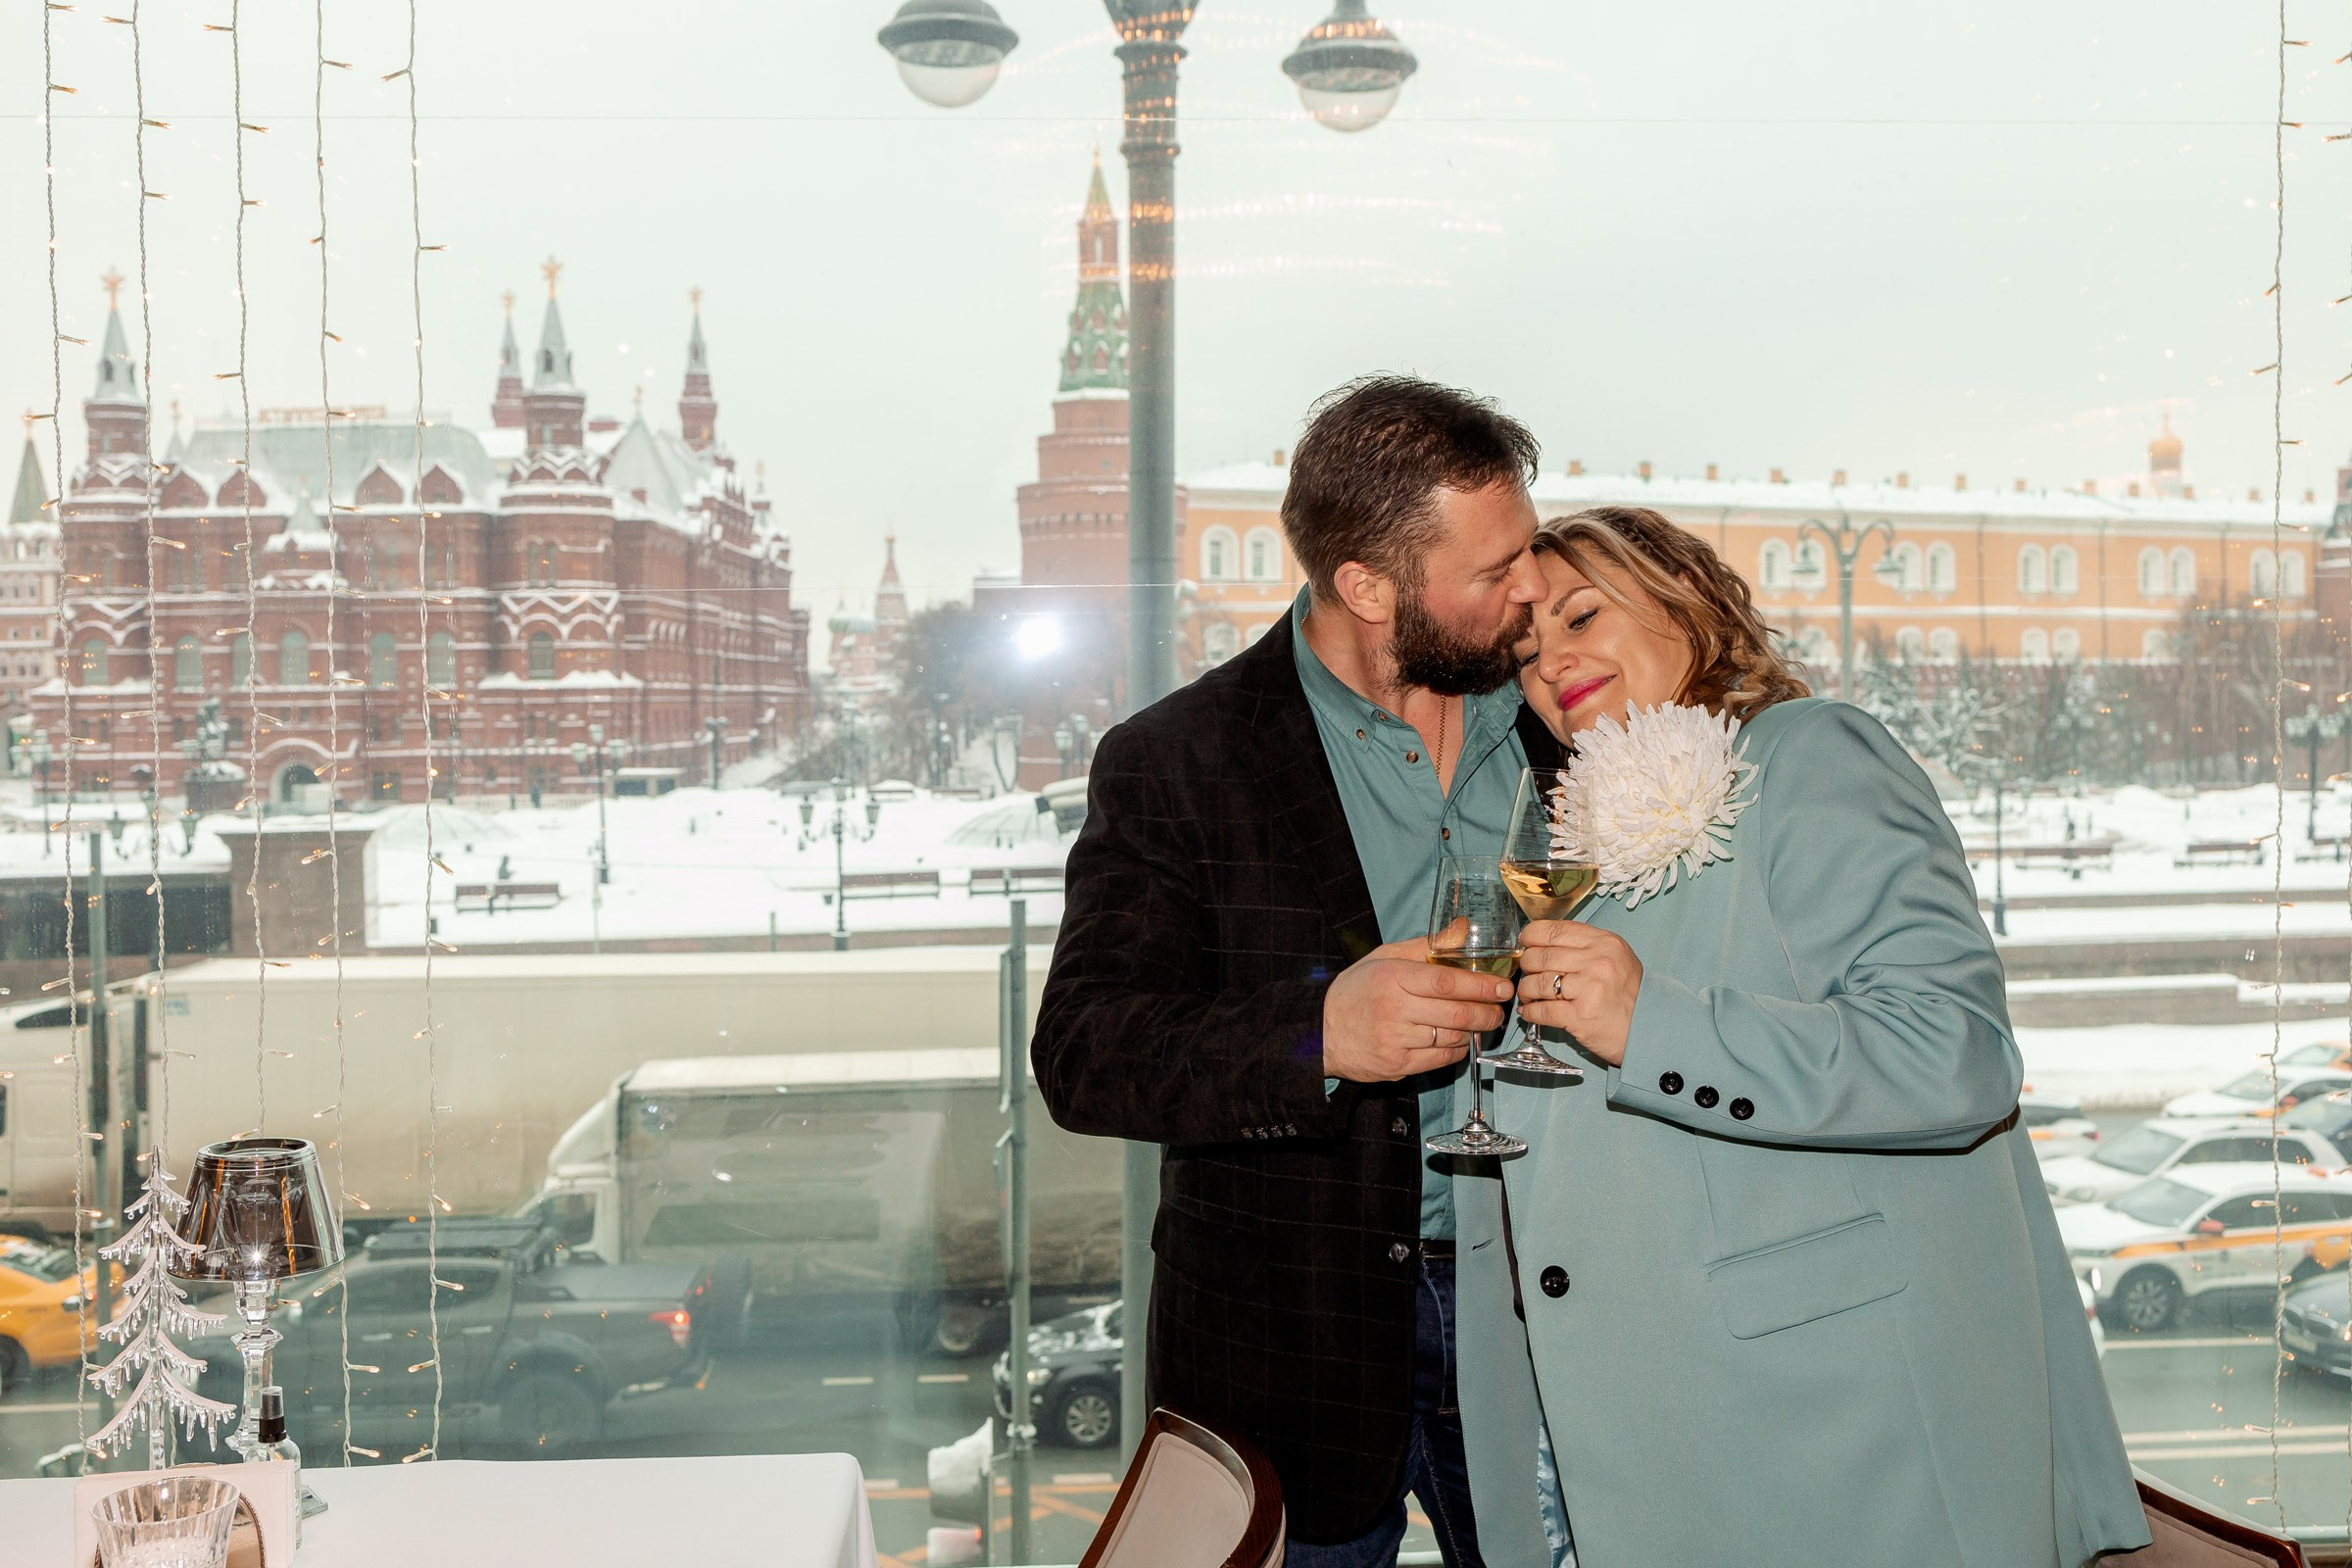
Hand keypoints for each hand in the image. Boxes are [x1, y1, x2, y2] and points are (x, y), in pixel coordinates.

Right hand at [1322, 934, 1511, 1082]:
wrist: (1320, 1033)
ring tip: (1480, 1022)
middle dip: (1487, 1012)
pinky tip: (1460, 1040)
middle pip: (1456, 1013)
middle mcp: (1394, 1010)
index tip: (1501, 987)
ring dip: (1474, 1031)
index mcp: (1392, 978)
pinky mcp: (1397, 1064)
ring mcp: (1396, 1040)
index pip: (1446, 982)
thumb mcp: (1383, 958)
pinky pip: (1440, 1058)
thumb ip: (1425, 946)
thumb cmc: (1355, 992)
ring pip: (1452, 1037)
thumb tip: (1463, 930)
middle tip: (1499, 1009)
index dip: (1480, 986)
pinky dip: (1458, 1049)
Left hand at [1516, 919, 1642, 1065]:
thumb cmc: (1630, 995)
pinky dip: (1530, 1012)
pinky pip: (1542, 1010)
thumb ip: (1584, 947)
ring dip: (1526, 991)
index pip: (1555, 930)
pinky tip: (1530, 1012)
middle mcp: (1597, 962)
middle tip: (1528, 974)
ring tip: (1529, 995)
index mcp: (1604, 943)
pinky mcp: (1580, 1017)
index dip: (1531, 936)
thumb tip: (1543, 943)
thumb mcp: (1616, 958)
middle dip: (1527, 967)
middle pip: (1540, 956)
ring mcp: (1589, 989)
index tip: (1525, 943)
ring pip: (1537, 983)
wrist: (1651, 1029)